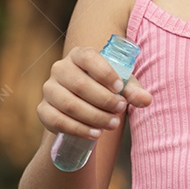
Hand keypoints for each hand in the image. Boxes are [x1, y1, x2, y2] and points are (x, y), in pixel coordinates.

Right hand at [37, 46, 151, 140]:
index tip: (120, 88)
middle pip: (80, 84)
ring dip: (94, 116)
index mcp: (79, 55)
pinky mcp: (43, 110)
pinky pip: (58, 121)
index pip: (88, 57)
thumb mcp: (120, 87)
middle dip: (103, 99)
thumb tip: (146, 100)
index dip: (105, 73)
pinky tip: (95, 133)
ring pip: (70, 104)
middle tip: (120, 110)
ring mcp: (49, 89)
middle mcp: (60, 68)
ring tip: (112, 124)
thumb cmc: (104, 90)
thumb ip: (133, 91)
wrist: (83, 108)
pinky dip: (78, 129)